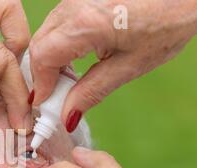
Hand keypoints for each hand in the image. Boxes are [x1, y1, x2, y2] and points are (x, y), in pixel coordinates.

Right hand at [29, 0, 196, 131]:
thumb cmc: (169, 20)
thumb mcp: (131, 65)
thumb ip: (92, 91)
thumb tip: (67, 116)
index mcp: (85, 23)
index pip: (42, 58)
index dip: (40, 85)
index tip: (46, 104)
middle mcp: (74, 5)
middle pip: (39, 45)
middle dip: (43, 74)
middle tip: (58, 96)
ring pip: (46, 33)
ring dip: (50, 59)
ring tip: (70, 78)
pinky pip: (58, 23)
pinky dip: (59, 43)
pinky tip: (76, 56)